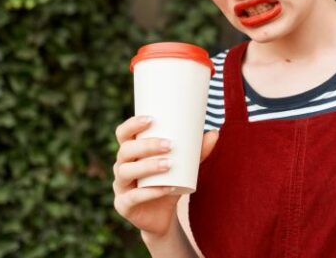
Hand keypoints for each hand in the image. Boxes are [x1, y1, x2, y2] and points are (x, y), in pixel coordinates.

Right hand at [112, 115, 219, 236]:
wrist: (163, 216)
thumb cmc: (170, 182)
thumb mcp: (184, 166)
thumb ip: (197, 151)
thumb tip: (215, 133)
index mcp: (131, 152)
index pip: (123, 133)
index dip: (132, 124)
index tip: (151, 119)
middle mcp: (121, 166)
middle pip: (126, 150)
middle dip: (147, 146)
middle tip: (170, 144)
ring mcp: (120, 186)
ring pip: (127, 171)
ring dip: (148, 166)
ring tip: (169, 164)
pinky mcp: (123, 205)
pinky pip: (134, 197)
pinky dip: (151, 192)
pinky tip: (167, 188)